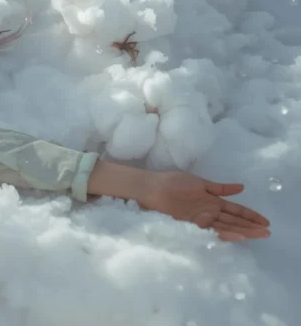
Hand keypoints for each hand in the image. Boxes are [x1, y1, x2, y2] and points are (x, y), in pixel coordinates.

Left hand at [138, 171, 270, 241]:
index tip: (265, 221)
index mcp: (212, 201)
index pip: (235, 210)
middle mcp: (208, 212)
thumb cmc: (172, 182)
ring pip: (225, 227)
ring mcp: (200, 219)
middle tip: (267, 232)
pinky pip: (210, 231)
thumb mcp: (200, 183)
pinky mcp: (190, 225)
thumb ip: (220, 188)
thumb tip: (241, 187)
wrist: (150, 187)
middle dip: (250, 226)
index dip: (250, 215)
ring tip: (257, 235)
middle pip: (233, 221)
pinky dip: (223, 233)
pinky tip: (236, 236)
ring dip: (241, 231)